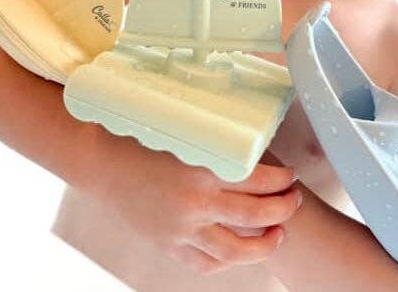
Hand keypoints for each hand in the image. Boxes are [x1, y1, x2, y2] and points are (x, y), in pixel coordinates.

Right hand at [82, 126, 300, 275]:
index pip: (260, 181)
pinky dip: (226, 260)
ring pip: (235, 249)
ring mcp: (182, 229)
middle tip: (295, 201)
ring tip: (278, 235)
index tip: (292, 176)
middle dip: (284, 209)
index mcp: (204, 170)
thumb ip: (219, 146)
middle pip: (256, 215)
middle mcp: (196, 203)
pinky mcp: (168, 244)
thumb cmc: (145, 137)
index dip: (283, 180)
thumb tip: (254, 145)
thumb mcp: (188, 134)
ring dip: (263, 245)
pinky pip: (204, 262)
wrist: (102, 161)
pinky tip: (238, 251)